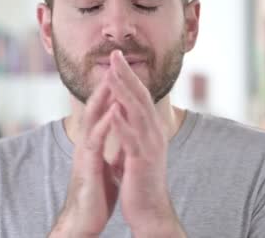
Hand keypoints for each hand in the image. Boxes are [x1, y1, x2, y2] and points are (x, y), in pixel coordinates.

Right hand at [50, 77, 122, 236]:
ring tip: (113, 76)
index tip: (123, 71)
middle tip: (115, 61)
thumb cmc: (96, 196)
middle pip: (95, 106)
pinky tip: (114, 109)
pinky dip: (106, 122)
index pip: (102, 110)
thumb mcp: (105, 168)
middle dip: (106, 84)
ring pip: (93, 118)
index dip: (112, 90)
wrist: (84, 222)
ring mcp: (86, 152)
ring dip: (103, 96)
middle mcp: (87, 143)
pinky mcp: (88, 165)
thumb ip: (109, 151)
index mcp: (94, 142)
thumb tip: (116, 140)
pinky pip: (96, 139)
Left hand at [107, 50, 184, 236]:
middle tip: (115, 54)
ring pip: (136, 113)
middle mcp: (153, 133)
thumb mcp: (136, 149)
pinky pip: (131, 139)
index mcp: (150, 129)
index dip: (128, 76)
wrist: (151, 211)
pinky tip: (112, 110)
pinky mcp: (142, 161)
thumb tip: (121, 111)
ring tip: (111, 74)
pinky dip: (122, 124)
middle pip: (140, 97)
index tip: (116, 58)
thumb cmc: (140, 181)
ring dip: (123, 92)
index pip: (139, 96)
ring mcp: (150, 146)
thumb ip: (130, 130)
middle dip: (126, 74)